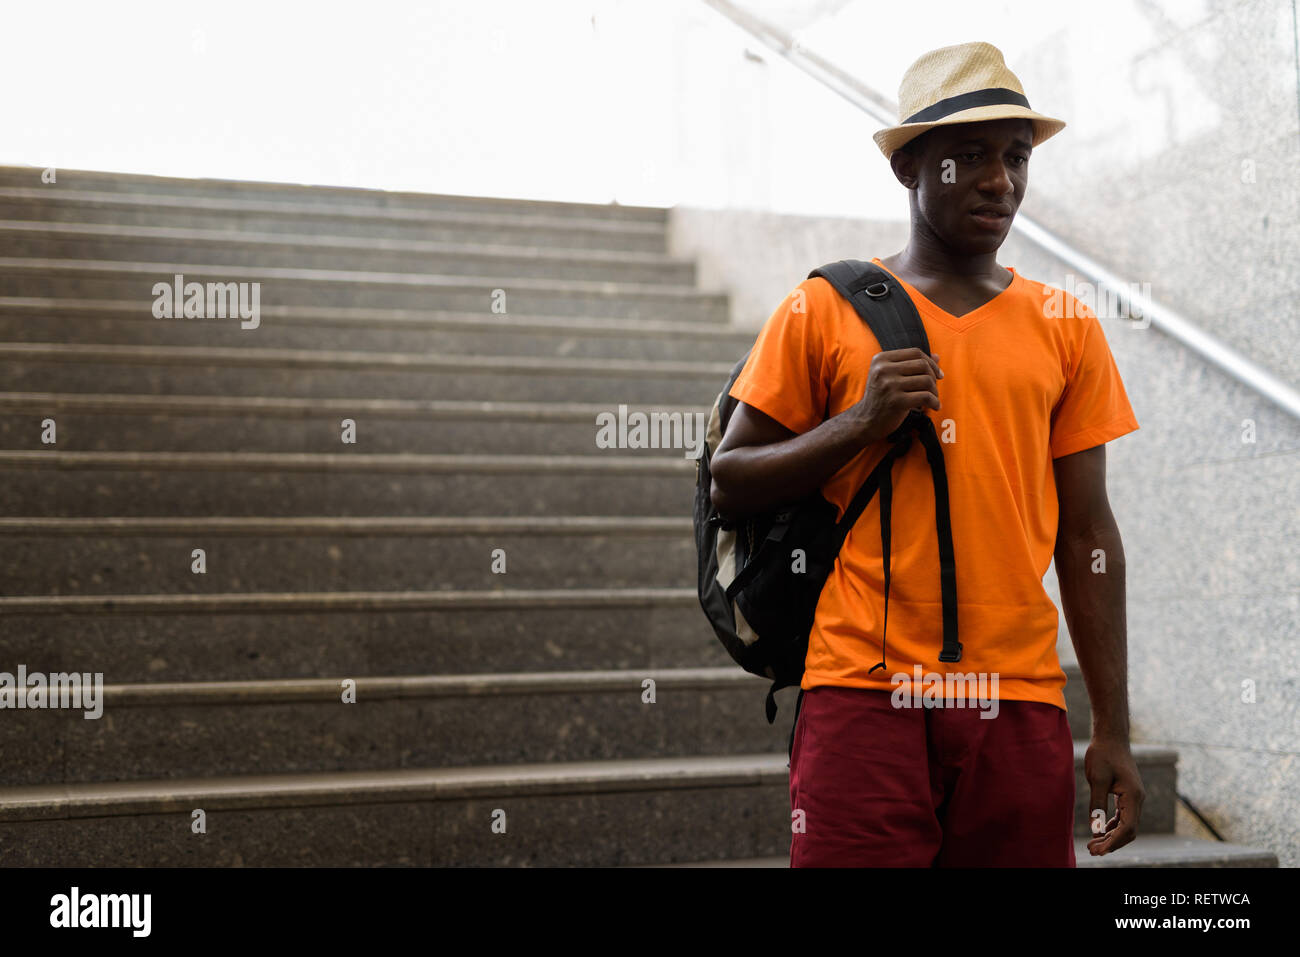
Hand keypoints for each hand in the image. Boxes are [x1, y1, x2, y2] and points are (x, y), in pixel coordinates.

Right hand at [848, 348, 942, 444]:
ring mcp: (889, 385)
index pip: (915, 352)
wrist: (866, 420)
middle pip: (922, 365)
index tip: (937, 374)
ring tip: (933, 399)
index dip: (930, 362)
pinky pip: (925, 397)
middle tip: (934, 389)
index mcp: (881, 359)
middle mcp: (883, 369)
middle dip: (933, 377)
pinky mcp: (896, 401)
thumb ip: (911, 365)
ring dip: (934, 391)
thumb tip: (937, 357)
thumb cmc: (882, 397)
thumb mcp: (890, 376)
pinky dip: (934, 402)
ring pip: (926, 380)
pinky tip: (935, 407)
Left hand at [1084, 736, 1144, 854]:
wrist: (1111, 737)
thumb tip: (1096, 828)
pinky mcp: (1128, 794)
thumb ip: (1097, 804)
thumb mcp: (1096, 779)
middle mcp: (1138, 799)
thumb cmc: (1103, 754)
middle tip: (1092, 850)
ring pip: (1127, 825)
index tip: (1098, 850)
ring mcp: (1134, 797)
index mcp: (1133, 796)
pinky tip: (1101, 830)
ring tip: (1094, 844)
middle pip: (1129, 830)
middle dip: (1112, 843)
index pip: (1128, 828)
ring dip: (1112, 836)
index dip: (1113, 842)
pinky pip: (1124, 816)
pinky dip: (1113, 826)